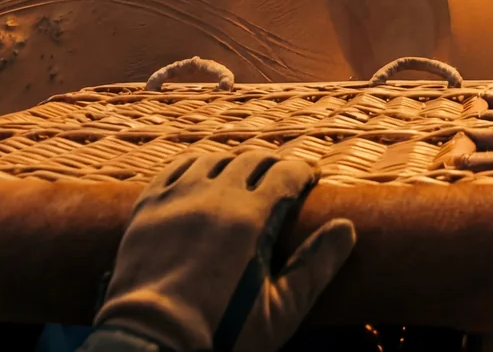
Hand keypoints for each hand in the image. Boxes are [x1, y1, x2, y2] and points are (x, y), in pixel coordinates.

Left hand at [93, 150, 355, 351]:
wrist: (152, 343)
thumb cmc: (222, 333)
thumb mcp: (281, 310)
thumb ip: (316, 266)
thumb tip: (346, 229)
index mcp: (250, 218)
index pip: (286, 173)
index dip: (303, 172)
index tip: (311, 180)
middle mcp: (213, 197)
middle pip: (251, 160)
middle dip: (273, 165)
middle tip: (283, 178)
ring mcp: (176, 200)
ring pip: (213, 159)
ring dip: (234, 163)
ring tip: (244, 177)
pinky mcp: (147, 208)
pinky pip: (174, 170)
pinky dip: (195, 166)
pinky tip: (201, 177)